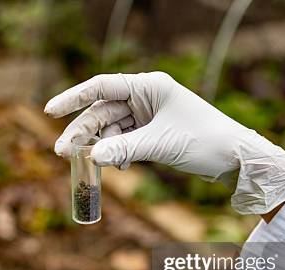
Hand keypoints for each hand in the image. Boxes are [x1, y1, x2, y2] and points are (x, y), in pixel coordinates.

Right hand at [44, 72, 284, 214]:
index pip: (102, 86)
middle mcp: (146, 97)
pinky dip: (116, 153)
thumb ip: (124, 149)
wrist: (234, 157)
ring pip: (111, 129)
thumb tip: (92, 157)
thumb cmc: (203, 140)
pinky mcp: (152, 133)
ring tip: (85, 164)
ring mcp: (148, 115)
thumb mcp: (161, 145)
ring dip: (99, 146)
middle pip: (102, 112)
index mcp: (149, 86)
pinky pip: (124, 140)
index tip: (50, 111)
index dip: (73, 98)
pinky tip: (115, 166)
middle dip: (83, 132)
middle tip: (62, 152)